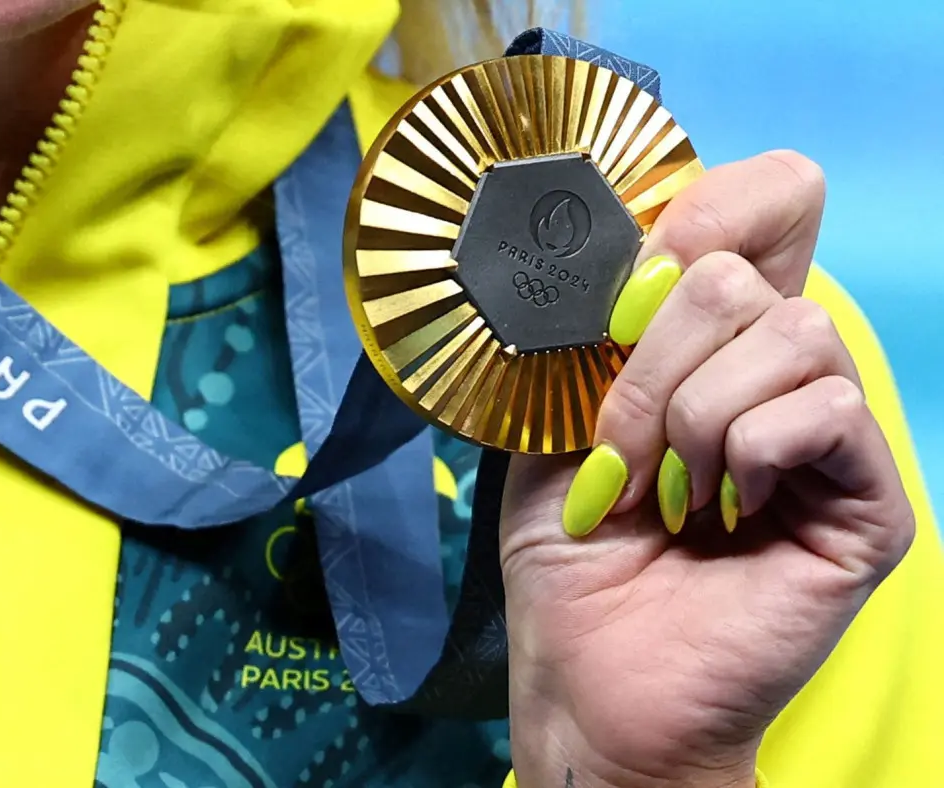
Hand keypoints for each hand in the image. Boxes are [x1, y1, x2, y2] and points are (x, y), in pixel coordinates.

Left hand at [500, 151, 915, 787]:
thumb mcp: (557, 420)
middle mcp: (780, 374)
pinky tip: (726, 512)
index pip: (766, 205)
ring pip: (790, 331)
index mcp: (711, 342)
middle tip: (621, 455)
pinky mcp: (869, 501)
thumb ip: (601, 326)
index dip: (708, 210)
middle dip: (651, 365)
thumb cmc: (571, 554)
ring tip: (670, 494)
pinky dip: (751, 452)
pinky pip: (825, 409)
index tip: (634, 280)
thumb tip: (641, 243)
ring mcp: (831, 437)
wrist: (591, 674)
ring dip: (693, 417)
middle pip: (742, 271)